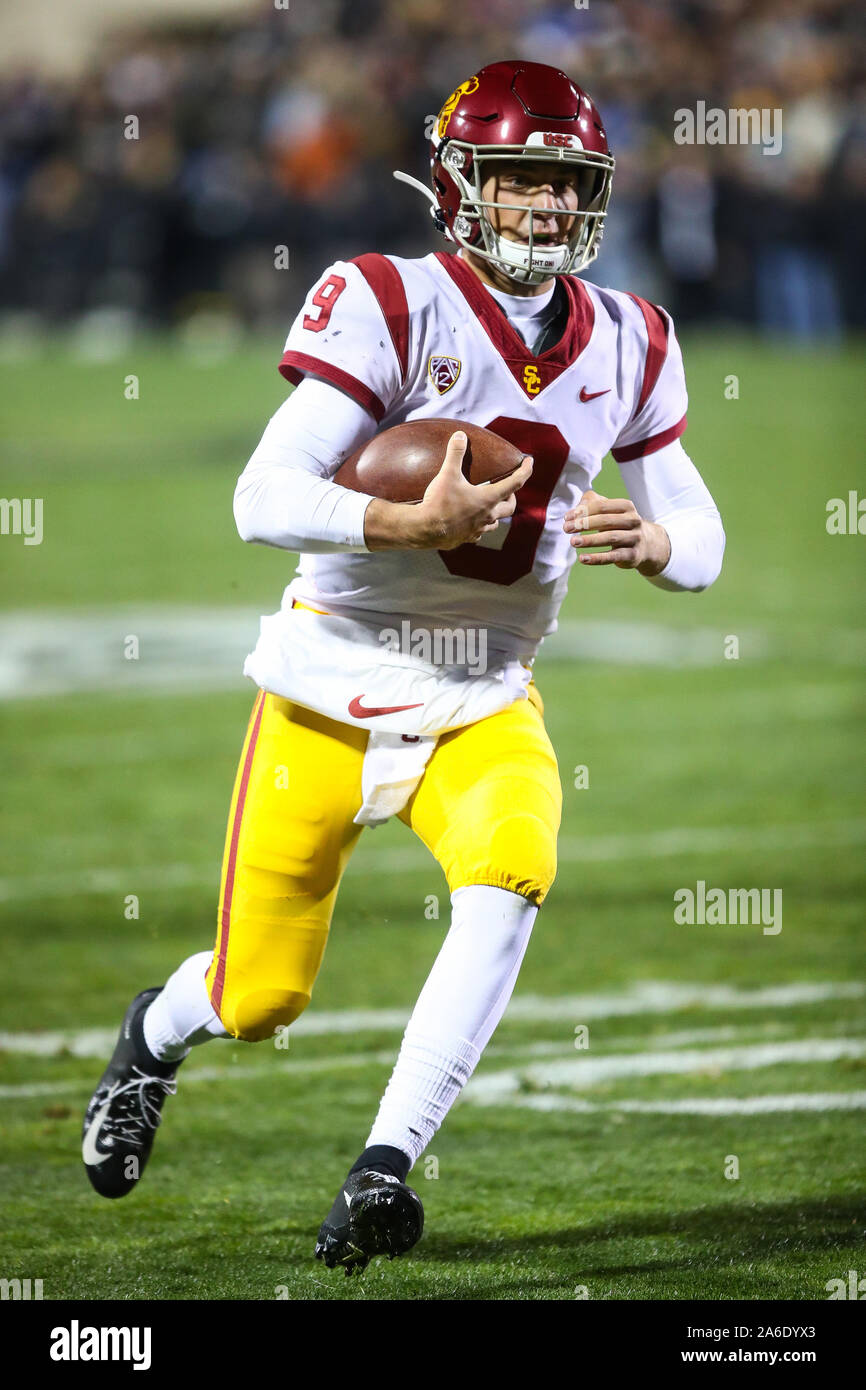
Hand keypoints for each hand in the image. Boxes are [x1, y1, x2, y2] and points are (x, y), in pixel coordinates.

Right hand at [365, 431, 532, 550]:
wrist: (425, 530)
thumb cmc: (439, 503)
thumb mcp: (447, 474)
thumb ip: (455, 454)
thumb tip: (460, 435)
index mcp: (488, 498)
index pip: (515, 482)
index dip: (526, 470)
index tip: (530, 462)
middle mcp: (488, 515)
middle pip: (509, 507)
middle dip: (511, 496)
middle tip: (507, 488)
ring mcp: (478, 529)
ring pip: (495, 522)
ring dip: (496, 512)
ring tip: (489, 505)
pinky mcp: (467, 538)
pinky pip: (479, 532)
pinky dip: (480, 525)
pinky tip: (471, 521)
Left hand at [562, 489, 670, 575]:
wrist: (645, 544)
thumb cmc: (619, 524)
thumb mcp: (608, 510)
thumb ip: (590, 504)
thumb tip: (574, 512)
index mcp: (626, 507)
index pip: (602, 506)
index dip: (583, 511)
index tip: (567, 517)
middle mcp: (633, 520)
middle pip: (606, 520)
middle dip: (584, 524)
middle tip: (566, 528)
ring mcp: (634, 538)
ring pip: (610, 538)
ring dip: (590, 540)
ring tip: (573, 542)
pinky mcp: (632, 555)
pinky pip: (612, 557)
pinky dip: (596, 558)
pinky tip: (583, 558)